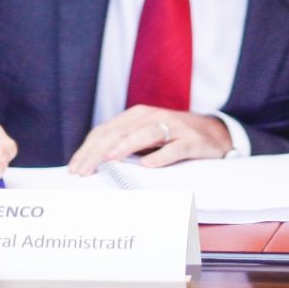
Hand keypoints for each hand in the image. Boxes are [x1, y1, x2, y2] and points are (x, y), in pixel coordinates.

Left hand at [68, 105, 232, 175]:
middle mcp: (151, 117)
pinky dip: (161, 156)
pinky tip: (149, 165)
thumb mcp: (145, 135)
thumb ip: (123, 143)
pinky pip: (174, 148)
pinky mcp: (191, 140)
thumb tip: (92, 164)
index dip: (88, 149)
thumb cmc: (172, 136)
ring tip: (110, 160)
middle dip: (99, 152)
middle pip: (119, 133)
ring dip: (126, 146)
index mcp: (135, 116)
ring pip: (145, 134)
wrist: (213, 132)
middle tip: (85, 171)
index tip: (75, 169)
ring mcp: (173, 127)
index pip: (105, 131)